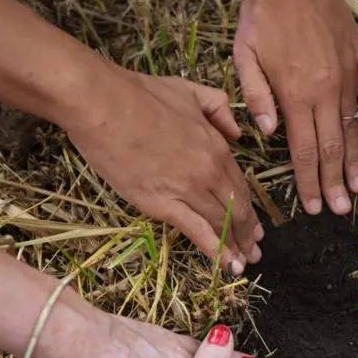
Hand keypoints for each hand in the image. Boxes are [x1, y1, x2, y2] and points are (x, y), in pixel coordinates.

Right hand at [65, 64, 262, 272]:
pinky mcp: (161, 204)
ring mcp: (187, 189)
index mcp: (216, 146)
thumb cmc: (139, 94)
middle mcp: (208, 171)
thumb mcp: (190, 91)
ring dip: (235, 247)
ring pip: (221, 224)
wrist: (102, 103)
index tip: (255, 225)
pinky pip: (196, 231)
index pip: (241, 185)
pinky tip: (226, 265)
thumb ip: (219, 109)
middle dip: (248, 234)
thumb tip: (236, 133)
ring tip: (243, 264)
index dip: (250, 209)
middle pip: (236, 209)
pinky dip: (214, 250)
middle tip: (255, 251)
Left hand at [234, 0, 357, 215]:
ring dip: (353, 161)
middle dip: (334, 183)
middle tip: (340, 210)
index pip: (304, 150)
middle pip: (331, 148)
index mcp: (296, 94)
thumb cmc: (261, 15)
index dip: (310, 182)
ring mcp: (348, 75)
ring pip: (353, 128)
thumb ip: (257, 97)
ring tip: (357, 188)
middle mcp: (326, 90)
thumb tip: (269, 133)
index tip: (315, 206)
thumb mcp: (244, 56)